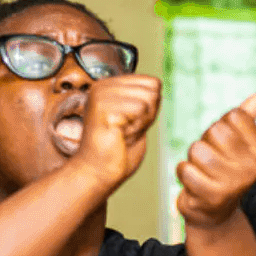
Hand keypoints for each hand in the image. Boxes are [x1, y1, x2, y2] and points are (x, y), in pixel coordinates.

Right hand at [71, 74, 161, 192]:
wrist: (98, 172)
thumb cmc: (116, 151)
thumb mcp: (136, 117)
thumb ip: (144, 99)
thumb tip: (157, 84)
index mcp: (110, 85)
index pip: (153, 82)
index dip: (150, 109)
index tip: (130, 123)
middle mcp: (103, 86)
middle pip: (153, 89)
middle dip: (147, 115)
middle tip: (126, 130)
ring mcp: (102, 95)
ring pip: (148, 99)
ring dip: (141, 122)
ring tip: (122, 133)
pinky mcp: (104, 108)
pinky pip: (139, 109)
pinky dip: (135, 127)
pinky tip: (119, 135)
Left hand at [176, 93, 255, 228]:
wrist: (215, 214)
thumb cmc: (224, 171)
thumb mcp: (238, 144)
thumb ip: (248, 118)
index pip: (233, 116)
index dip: (222, 126)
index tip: (225, 146)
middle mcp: (251, 167)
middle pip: (215, 130)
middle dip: (206, 142)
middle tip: (211, 161)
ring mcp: (233, 183)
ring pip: (198, 149)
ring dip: (193, 159)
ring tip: (202, 172)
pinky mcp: (211, 196)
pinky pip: (185, 168)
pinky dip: (183, 173)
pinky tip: (194, 183)